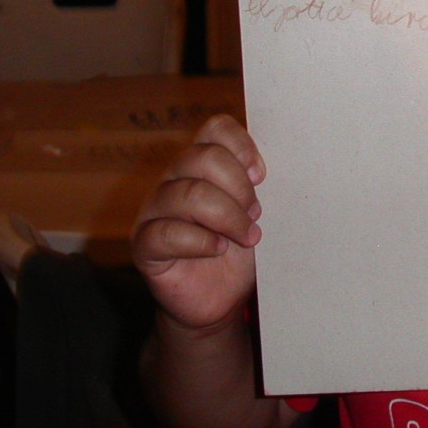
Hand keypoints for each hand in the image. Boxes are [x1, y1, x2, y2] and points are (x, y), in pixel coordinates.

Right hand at [132, 114, 266, 331]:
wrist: (220, 299)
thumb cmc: (239, 248)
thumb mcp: (254, 212)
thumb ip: (259, 186)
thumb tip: (282, 168)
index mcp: (201, 163)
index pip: (215, 129)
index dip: (242, 146)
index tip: (262, 176)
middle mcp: (174, 178)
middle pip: (202, 157)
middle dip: (238, 187)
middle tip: (256, 215)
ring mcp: (154, 209)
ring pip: (187, 193)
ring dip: (227, 217)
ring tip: (247, 237)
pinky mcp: (145, 244)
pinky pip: (166, 233)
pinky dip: (200, 241)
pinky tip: (218, 250)